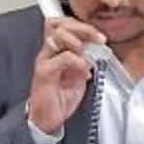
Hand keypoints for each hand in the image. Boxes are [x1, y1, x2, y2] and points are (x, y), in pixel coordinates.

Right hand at [25, 15, 106, 134]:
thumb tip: (97, 49)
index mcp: (55, 50)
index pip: (62, 23)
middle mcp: (48, 52)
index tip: (98, 35)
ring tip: (88, 55)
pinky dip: (78, 62)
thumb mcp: (78, 75)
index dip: (80, 24)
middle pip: (60, 25)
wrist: (46, 119)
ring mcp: (44, 60)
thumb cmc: (60, 98)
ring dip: (79, 42)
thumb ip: (85, 59)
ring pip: (58, 36)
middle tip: (99, 38)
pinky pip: (63, 58)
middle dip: (84, 28)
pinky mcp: (44, 72)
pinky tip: (84, 71)